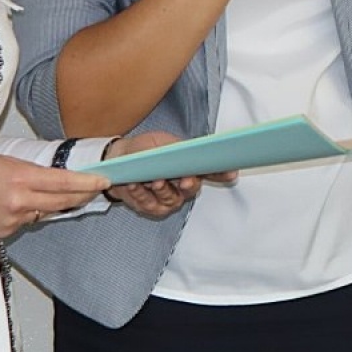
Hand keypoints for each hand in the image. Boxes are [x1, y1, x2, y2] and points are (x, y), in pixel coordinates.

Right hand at [0, 154, 108, 237]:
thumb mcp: (8, 162)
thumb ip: (34, 173)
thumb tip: (58, 181)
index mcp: (21, 177)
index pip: (64, 182)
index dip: (87, 183)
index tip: (104, 180)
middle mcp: (19, 201)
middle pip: (63, 202)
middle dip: (83, 195)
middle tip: (96, 188)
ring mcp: (12, 219)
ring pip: (45, 212)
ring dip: (54, 204)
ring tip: (55, 192)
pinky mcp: (5, 232)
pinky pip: (27, 222)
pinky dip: (29, 213)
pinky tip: (17, 204)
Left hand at [103, 131, 236, 218]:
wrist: (120, 159)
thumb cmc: (145, 150)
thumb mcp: (165, 143)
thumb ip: (181, 149)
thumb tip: (198, 149)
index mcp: (191, 168)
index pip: (212, 172)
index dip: (223, 173)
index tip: (231, 173)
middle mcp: (183, 187)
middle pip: (192, 189)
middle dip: (189, 185)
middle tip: (185, 179)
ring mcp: (168, 200)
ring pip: (170, 199)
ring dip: (162, 189)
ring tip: (153, 180)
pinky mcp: (151, 208)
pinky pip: (148, 204)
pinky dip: (140, 193)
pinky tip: (134, 184)